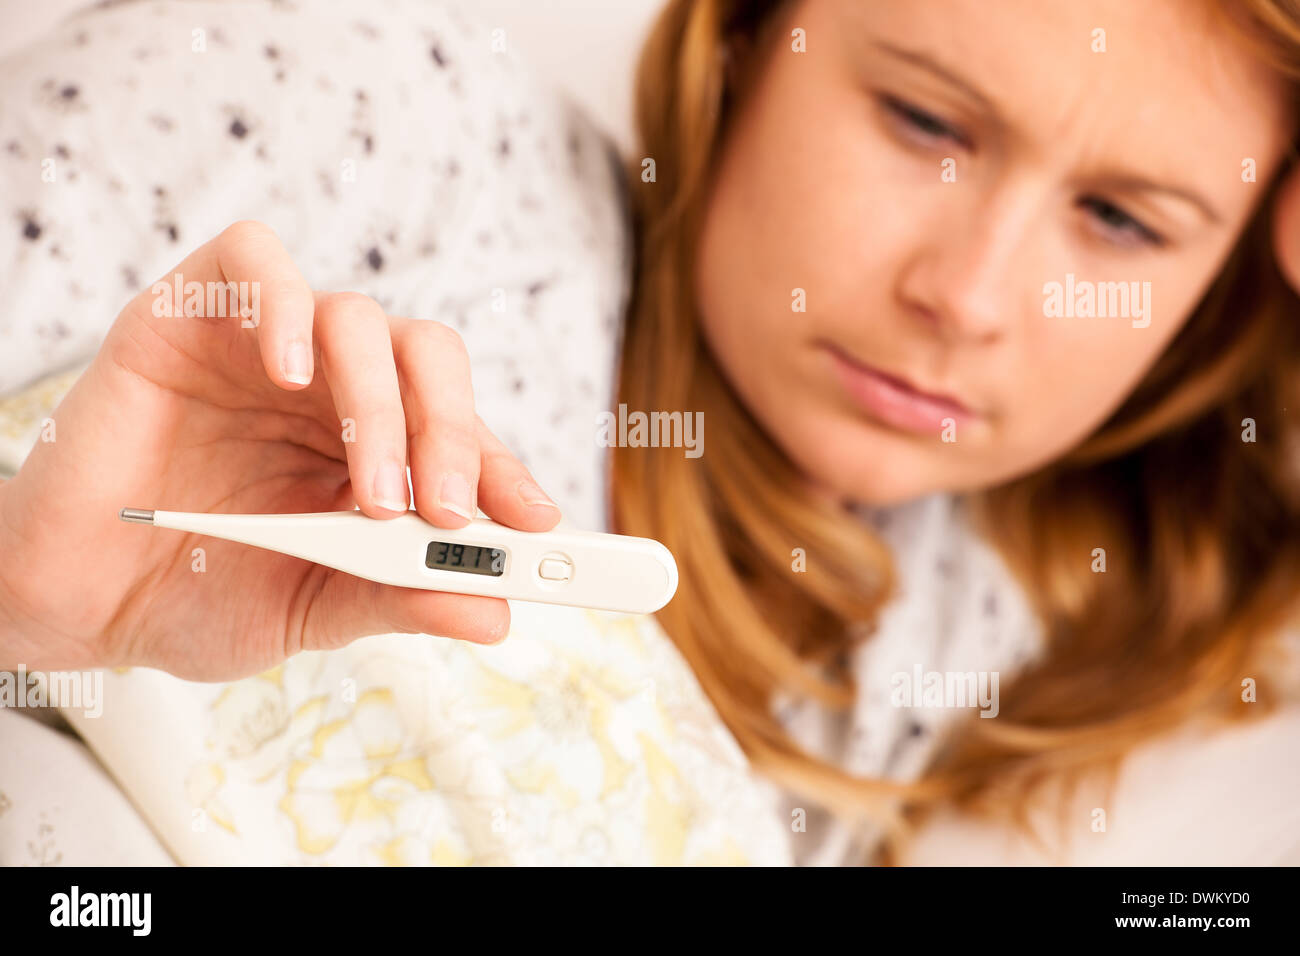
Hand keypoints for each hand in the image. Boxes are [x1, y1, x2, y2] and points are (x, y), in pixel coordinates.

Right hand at [0, 221, 560, 679]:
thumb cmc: (193, 594)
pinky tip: (291, 375)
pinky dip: (286, 304)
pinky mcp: (192, 314)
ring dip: (383, 405)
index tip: (536, 522)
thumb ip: (398, 599)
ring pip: (358, 318)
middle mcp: (330, 391)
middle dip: (455, 435)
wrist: (75, 600)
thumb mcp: (313, 609)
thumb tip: (494, 613)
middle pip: (428, 361)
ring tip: (374, 492)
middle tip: (450, 511)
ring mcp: (266, 347)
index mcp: (370, 450)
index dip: (504, 469)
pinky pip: (255, 261)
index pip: (460, 434)